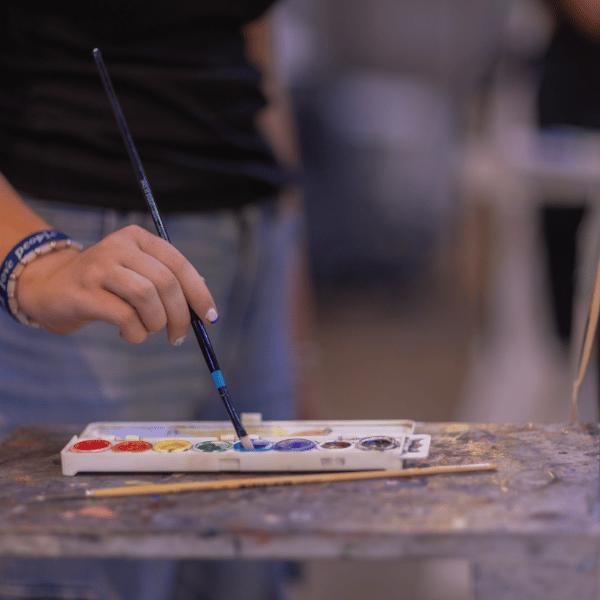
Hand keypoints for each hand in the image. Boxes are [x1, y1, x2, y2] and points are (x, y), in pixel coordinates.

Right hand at [16, 225, 217, 343]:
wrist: (50, 288)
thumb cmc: (105, 285)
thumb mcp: (137, 274)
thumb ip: (168, 281)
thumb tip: (204, 304)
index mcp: (137, 238)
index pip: (179, 264)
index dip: (199, 293)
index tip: (210, 317)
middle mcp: (119, 246)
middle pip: (166, 282)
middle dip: (181, 315)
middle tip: (179, 336)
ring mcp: (99, 267)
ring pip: (147, 297)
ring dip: (156, 323)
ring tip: (146, 330)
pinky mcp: (84, 292)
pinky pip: (125, 317)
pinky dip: (136, 333)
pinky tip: (128, 334)